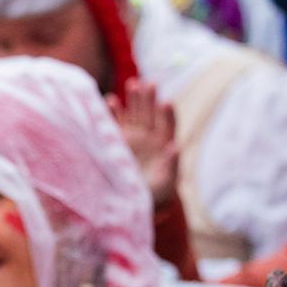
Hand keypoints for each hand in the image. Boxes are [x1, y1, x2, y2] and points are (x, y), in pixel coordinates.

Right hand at [107, 78, 179, 207]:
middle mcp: (149, 139)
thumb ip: (172, 165)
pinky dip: (113, 112)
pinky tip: (111, 100)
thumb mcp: (166, 183)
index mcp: (164, 146)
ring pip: (134, 115)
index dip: (168, 115)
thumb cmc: (153, 196)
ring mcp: (132, 138)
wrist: (131, 203)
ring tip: (134, 84)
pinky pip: (115, 124)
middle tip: (149, 85)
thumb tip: (176, 146)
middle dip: (150, 100)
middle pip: (151, 115)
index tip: (165, 103)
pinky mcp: (117, 142)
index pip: (168, 126)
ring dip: (134, 100)